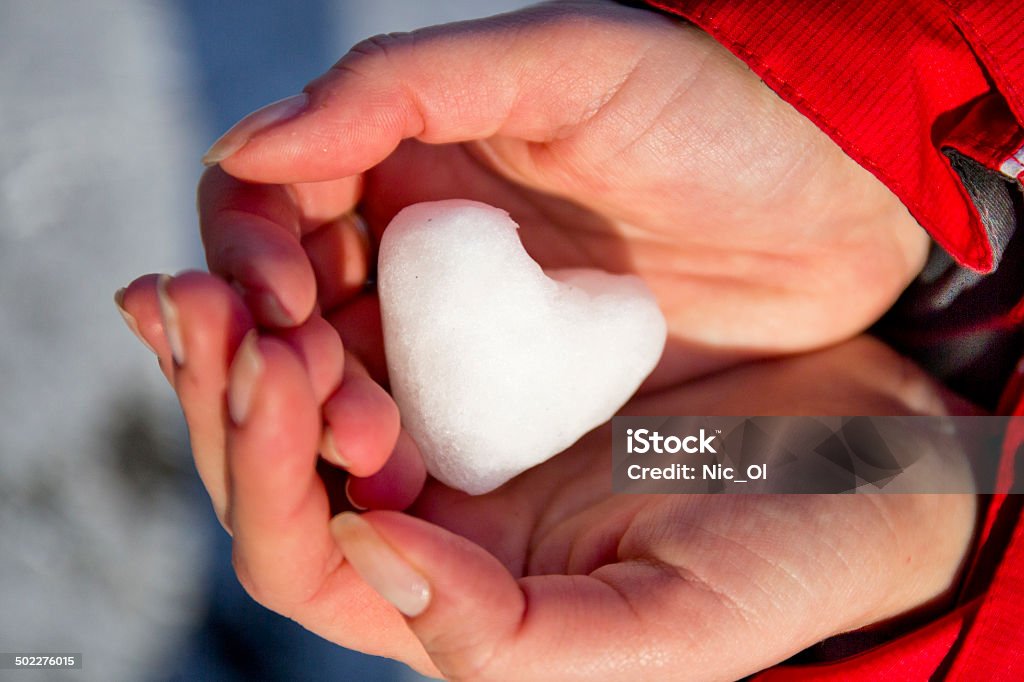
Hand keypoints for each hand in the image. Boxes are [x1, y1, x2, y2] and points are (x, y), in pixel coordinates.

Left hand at [114, 274, 974, 678]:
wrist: (859, 447)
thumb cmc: (781, 551)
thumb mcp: (667, 623)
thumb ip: (510, 637)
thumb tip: (368, 558)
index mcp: (450, 589)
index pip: (303, 558)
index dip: (267, 477)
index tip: (281, 373)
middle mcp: (425, 509)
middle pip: (267, 465)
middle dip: (220, 389)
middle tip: (198, 298)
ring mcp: (444, 416)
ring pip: (293, 377)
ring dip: (243, 320)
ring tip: (217, 266)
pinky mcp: (470, 333)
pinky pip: (356, 299)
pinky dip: (303, 264)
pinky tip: (275, 220)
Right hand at [196, 0, 929, 386]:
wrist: (832, 206)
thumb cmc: (711, 114)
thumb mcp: (569, 65)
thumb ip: (404, 86)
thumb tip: (242, 147)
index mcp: (401, 157)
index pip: (266, 207)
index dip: (248, 258)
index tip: (280, 307)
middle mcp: (411, 247)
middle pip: (284, 312)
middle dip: (278, 359)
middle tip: (325, 396)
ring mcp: (457, 329)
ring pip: (340, 383)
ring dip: (324, 421)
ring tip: (369, 445)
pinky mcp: (506, 397)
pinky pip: (418, 432)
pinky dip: (392, 458)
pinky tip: (401, 483)